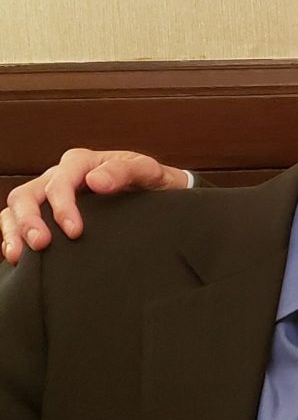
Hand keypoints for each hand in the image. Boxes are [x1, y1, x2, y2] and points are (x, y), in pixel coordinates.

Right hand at [1, 148, 189, 263]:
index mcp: (81, 163)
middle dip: (29, 220)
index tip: (75, 231)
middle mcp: (59, 176)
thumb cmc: (153, 182)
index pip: (59, 182)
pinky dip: (11, 237)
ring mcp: (49, 195)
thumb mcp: (149, 171)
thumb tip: (95, 181)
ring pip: (16, 208)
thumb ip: (125, 171)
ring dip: (13, 230)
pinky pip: (16, 222)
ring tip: (19, 255)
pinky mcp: (47, 214)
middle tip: (41, 244)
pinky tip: (18, 256)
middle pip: (27, 194)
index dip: (62, 206)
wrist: (160, 195)